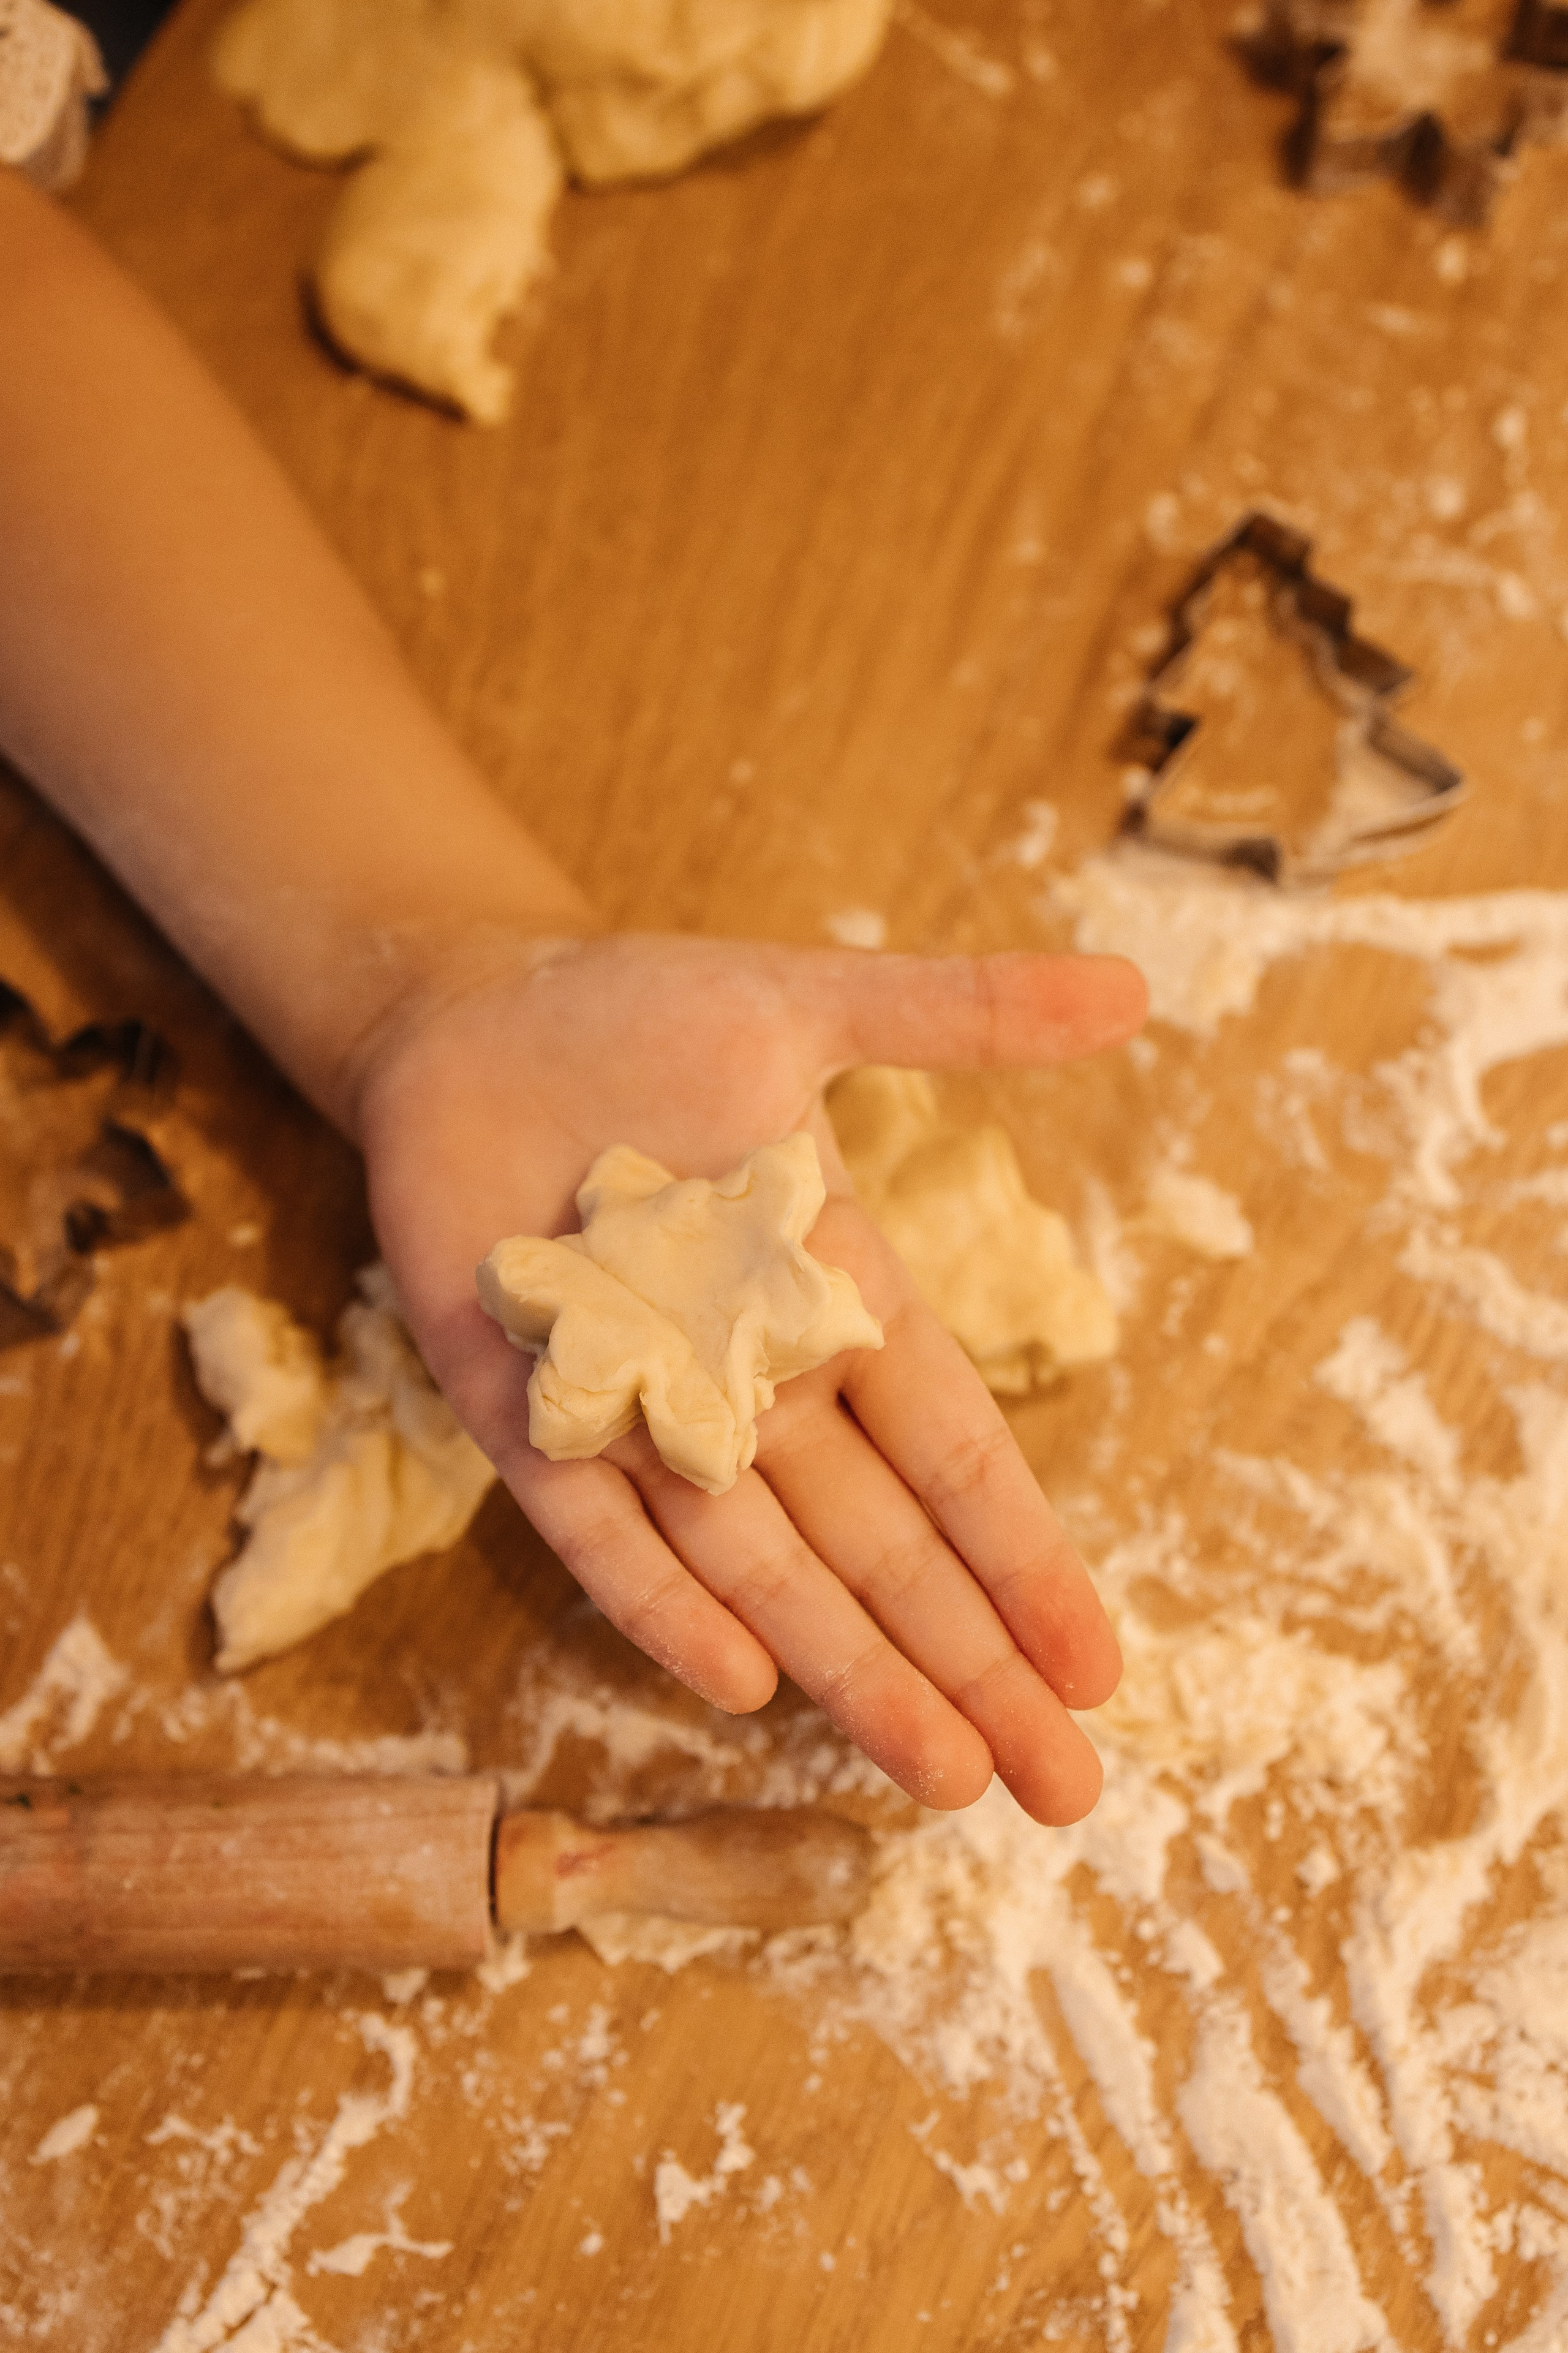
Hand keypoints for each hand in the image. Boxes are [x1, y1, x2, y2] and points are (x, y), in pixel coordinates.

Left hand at [352, 931, 1145, 1824]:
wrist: (469, 1022)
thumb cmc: (643, 1016)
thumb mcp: (810, 1006)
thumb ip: (963, 1013)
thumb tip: (1133, 988)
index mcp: (838, 1300)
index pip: (954, 1452)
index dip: (1025, 1557)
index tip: (1101, 1667)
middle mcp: (757, 1381)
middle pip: (883, 1545)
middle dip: (972, 1664)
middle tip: (1062, 1790)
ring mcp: (644, 1409)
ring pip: (765, 1565)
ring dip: (850, 1667)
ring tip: (942, 1776)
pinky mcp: (527, 1415)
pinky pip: (601, 1531)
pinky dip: (664, 1602)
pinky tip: (741, 1684)